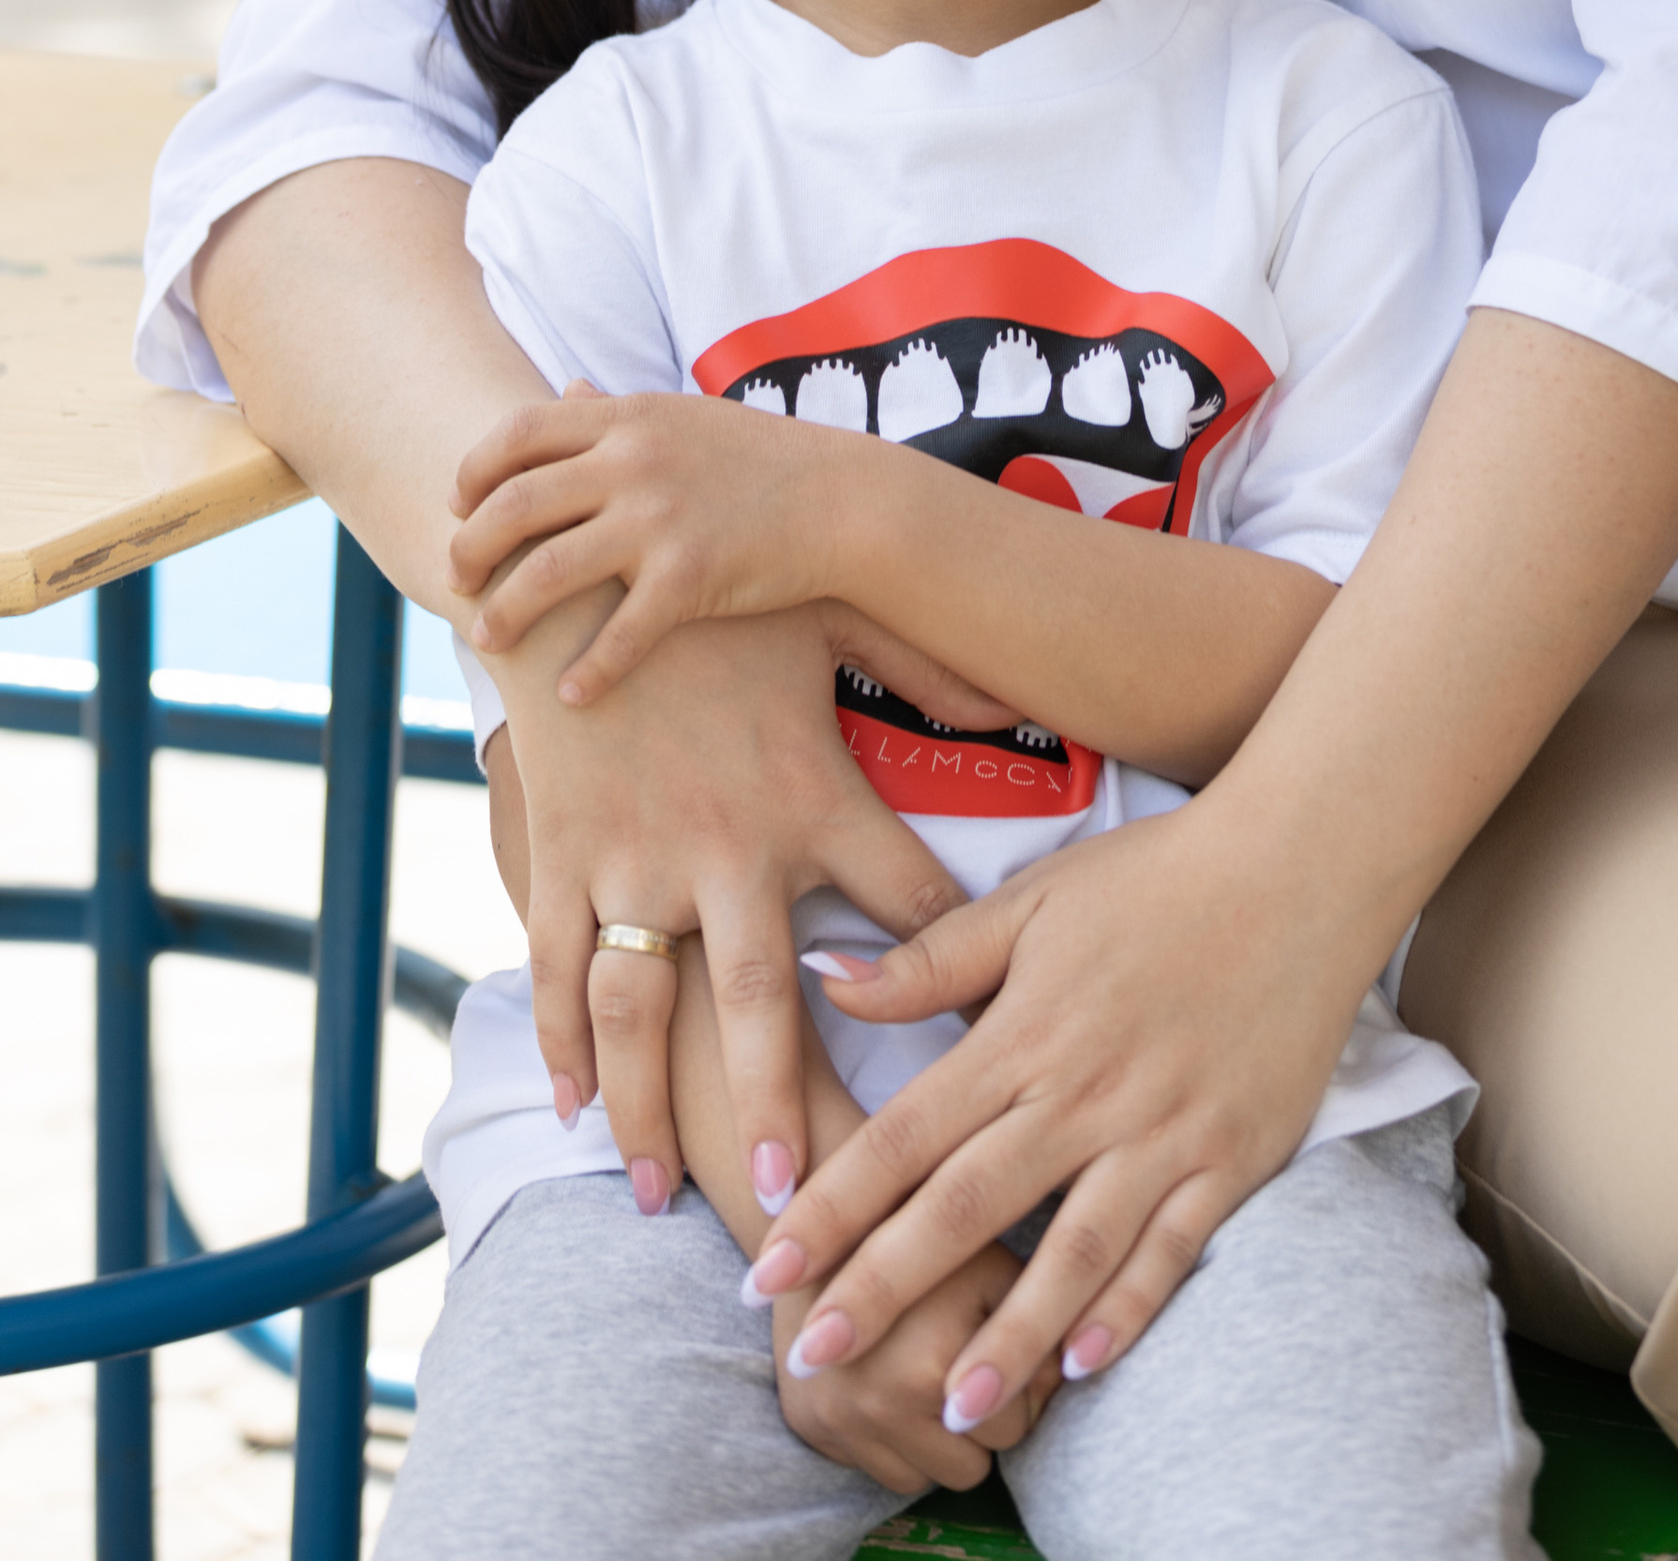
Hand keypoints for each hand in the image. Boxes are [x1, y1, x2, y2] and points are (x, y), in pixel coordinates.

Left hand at [454, 391, 861, 701]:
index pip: (518, 432)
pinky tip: (570, 696)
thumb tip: (566, 389)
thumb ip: (618, 410)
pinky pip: (620, 634)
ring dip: (507, 614)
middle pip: (515, 505)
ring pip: (549, 572)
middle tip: (457, 582)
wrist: (843, 500)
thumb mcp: (685, 417)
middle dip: (471, 549)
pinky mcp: (692, 576)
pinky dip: (588, 672)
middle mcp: (634, 462)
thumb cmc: (762, 460)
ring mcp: (661, 519)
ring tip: (488, 642)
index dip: (474, 470)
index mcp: (628, 418)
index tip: (458, 505)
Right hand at [480, 586, 970, 1219]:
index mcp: (809, 791)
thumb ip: (933, 666)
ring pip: (641, 1009)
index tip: (978, 1066)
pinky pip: (558, 964)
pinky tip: (576, 1107)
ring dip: (648, 1106)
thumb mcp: (838, 615)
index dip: (944, 979)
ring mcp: (634, 854)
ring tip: (663, 1193)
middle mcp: (724, 840)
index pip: (903, 899)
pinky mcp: (565, 852)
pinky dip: (562, 1042)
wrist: (584, 560)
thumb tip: (1029, 696)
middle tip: (793, 1206)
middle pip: (760, 1000)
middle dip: (774, 1107)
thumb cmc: (727, 594)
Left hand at [739, 801, 1380, 1432]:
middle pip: (966, 1208)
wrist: (1299, 866)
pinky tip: (1083, 1365)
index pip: (904, 1136)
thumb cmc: (1156, 877)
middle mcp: (1084, 1093)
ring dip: (1008, 1335)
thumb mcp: (1034, 898)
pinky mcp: (1231, 1155)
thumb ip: (931, 956)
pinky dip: (1128, 1310)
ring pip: (1071, 1252)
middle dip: (882, 1289)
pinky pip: (1173, 1249)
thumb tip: (827, 978)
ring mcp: (1162, 1132)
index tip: (765, 1269)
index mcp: (1023, 1033)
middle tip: (815, 1356)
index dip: (830, 1207)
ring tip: (951, 1406)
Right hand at [770, 1248, 1059, 1493]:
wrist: (814, 1217)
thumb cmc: (927, 1227)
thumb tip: (1071, 1370)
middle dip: (990, 1410)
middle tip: (971, 1350)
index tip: (1011, 1335)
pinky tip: (895, 1383)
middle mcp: (888, 1394)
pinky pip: (894, 1476)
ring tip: (932, 1364)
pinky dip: (904, 1444)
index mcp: (938, 1351)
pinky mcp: (815, 1430)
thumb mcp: (992, 1252)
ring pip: (942, 1475)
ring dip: (947, 1436)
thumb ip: (1041, 1309)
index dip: (1028, 1376)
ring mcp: (847, 1418)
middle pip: (987, 1453)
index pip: (1025, 1413)